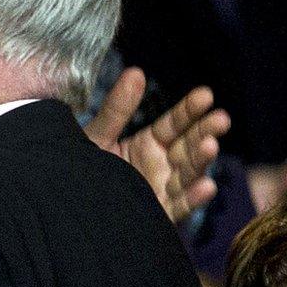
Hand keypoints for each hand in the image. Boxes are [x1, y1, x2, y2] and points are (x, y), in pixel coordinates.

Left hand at [84, 68, 230, 222]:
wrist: (65, 203)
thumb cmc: (81, 167)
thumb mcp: (98, 135)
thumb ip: (117, 110)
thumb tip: (135, 72)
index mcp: (148, 144)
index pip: (174, 124)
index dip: (190, 110)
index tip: (206, 95)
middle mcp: (161, 166)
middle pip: (189, 146)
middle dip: (206, 132)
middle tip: (221, 118)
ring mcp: (162, 189)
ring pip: (189, 174)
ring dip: (202, 160)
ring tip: (211, 145)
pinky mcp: (159, 214)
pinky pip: (180, 206)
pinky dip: (194, 197)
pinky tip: (206, 186)